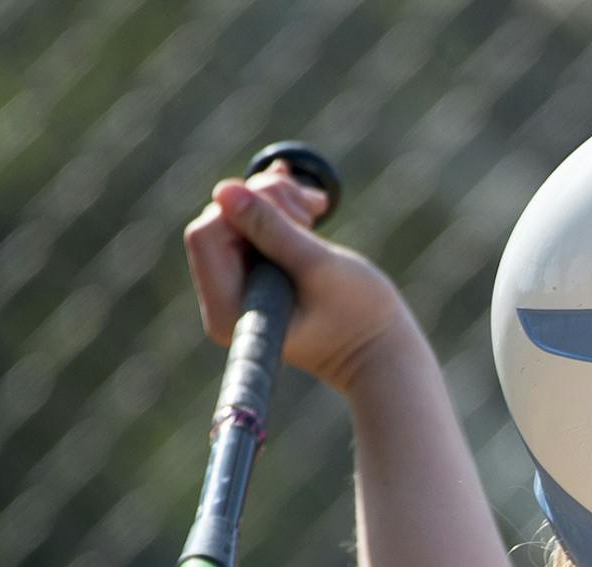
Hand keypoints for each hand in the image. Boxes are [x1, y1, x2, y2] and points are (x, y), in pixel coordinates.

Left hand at [182, 160, 412, 397]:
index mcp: (230, 310)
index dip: (244, 210)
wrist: (382, 352)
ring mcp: (239, 288)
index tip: (295, 217)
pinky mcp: (257, 276)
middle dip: (264, 202)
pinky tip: (310, 206)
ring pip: (236, 216)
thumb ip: (271, 228)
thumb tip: (223, 189)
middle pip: (219, 222)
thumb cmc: (360, 319)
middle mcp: (224, 300)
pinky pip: (253, 227)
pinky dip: (281, 209)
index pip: (208, 234)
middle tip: (313, 209)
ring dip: (277, 201)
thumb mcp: (318, 267)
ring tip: (316, 208)